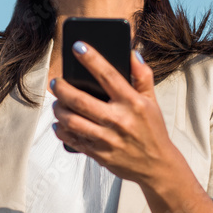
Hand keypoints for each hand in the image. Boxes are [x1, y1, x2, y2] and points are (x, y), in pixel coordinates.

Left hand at [51, 43, 174, 185]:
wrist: (157, 166)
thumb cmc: (153, 130)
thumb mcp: (152, 101)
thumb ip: (142, 76)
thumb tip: (132, 53)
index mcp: (133, 103)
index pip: (108, 75)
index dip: (91, 59)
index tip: (77, 46)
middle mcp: (119, 120)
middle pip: (80, 100)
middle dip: (62, 88)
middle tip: (56, 82)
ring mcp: (107, 139)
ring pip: (71, 121)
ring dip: (59, 109)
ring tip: (57, 102)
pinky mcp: (99, 154)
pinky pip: (72, 139)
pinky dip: (61, 130)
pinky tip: (60, 123)